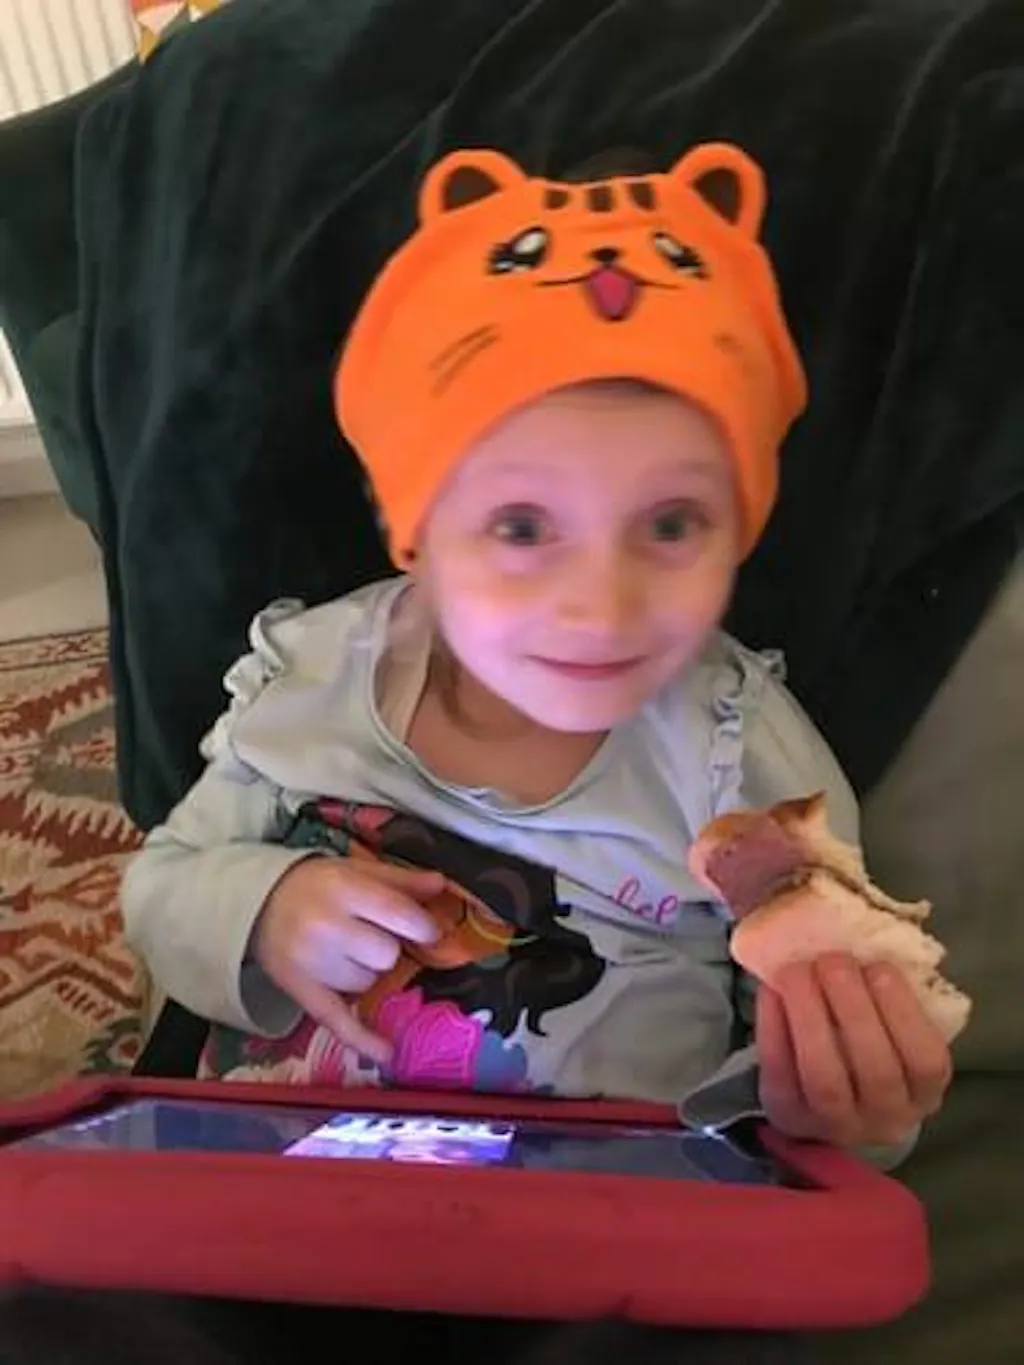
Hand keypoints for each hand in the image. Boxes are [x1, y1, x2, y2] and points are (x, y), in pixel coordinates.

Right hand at [254, 857, 443, 1063]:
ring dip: (365, 971)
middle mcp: (327, 926)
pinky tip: (387, 1052)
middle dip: (385, 947)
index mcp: (344, 889)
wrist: (258, 905)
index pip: (399, 914)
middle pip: (386, 954)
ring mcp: (313, 963)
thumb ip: (399, 880)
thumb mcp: (354, 870)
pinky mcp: (301, 992)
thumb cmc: (315, 886)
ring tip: (344, 951)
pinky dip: (363, 1039)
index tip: (426, 931)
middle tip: (366, 934)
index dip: (423, 927)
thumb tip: (441, 886)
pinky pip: (338, 1020)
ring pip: (367, 983)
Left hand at [756, 953, 952, 1148]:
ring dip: (810, 1016)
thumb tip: (862, 940)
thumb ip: (889, 1002)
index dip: (903, 1012)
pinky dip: (774, 1028)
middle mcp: (885, 1118)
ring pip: (825, 1077)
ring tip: (797, 971)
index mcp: (923, 1094)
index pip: (926, 1062)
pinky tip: (770, 990)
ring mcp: (835, 1125)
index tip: (880, 967)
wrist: (828, 1109)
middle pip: (875, 1068)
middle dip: (853, 1006)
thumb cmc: (870, 1053)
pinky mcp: (788, 1117)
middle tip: (833, 959)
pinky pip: (780, 1073)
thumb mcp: (895, 1036)